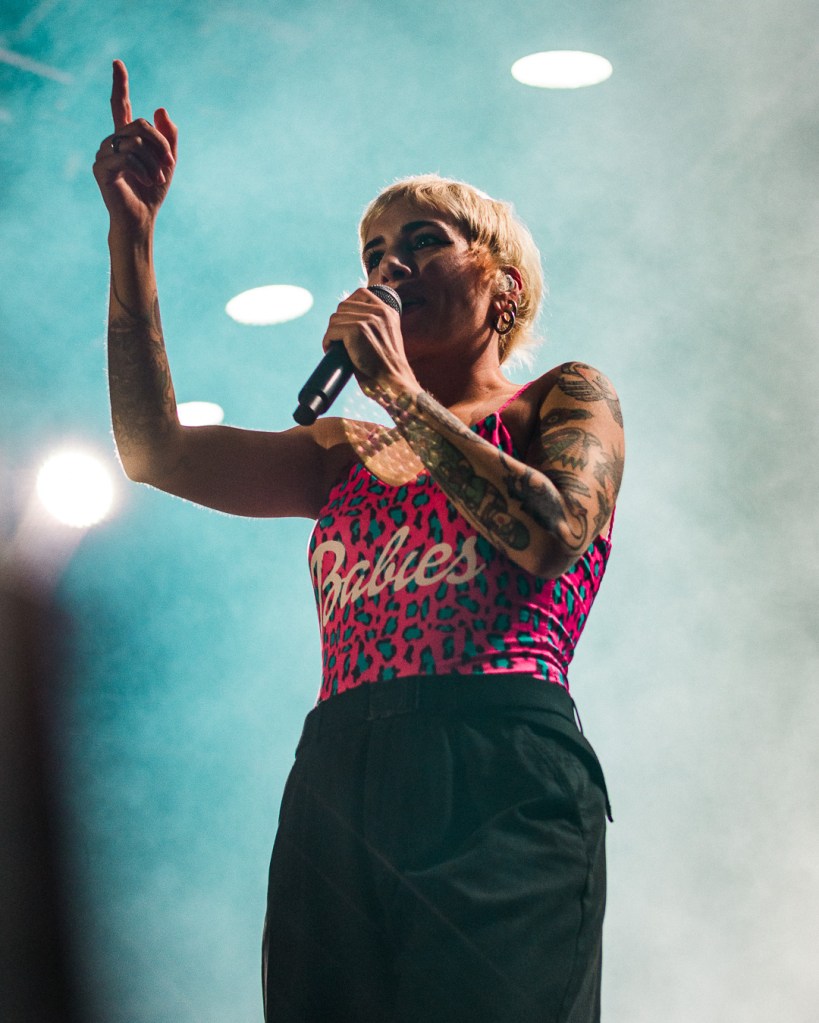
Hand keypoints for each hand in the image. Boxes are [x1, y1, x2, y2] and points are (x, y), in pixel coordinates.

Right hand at [93, 60, 177, 232]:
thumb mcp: (168, 163)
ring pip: (135, 141)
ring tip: (158, 179)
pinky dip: (145, 170)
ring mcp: (104, 153)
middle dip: (160, 144)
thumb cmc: (152, 193)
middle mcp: (112, 141)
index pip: (121, 106)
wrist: (141, 219)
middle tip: (170, 164)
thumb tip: (160, 108)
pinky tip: (148, 182)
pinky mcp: (101, 167)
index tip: (117, 63)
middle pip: (140, 124)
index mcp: (127, 139)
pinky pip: (127, 157)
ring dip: (154, 161)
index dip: (120, 85)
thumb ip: (167, 137)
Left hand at [321, 288, 418, 394]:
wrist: (394, 383)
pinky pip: (331, 331)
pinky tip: (332, 350)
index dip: (348, 306)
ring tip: (336, 347)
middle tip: (340, 340)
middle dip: (338, 323)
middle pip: (343, 306)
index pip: (361, 293)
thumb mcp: (387, 338)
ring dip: (332, 334)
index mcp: (389, 311)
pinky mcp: (357, 330)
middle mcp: (380, 312)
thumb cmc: (387, 368)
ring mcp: (368, 320)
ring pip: (335, 318)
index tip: (345, 323)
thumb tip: (347, 318)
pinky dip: (328, 342)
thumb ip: (375, 325)